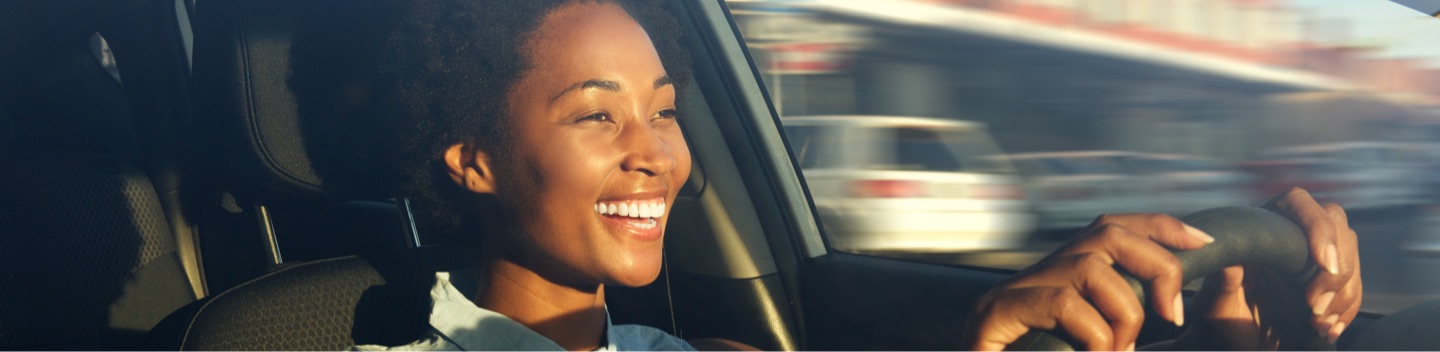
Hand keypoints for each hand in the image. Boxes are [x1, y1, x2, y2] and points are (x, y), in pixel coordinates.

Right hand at [962, 213, 1213, 350]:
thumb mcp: (1102, 349)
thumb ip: (1126, 330)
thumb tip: (1179, 309)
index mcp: (1062, 280)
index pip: (1112, 228)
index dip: (1160, 227)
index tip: (1203, 241)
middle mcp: (1034, 277)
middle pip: (1106, 232)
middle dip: (1156, 264)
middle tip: (1173, 314)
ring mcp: (1010, 294)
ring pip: (1089, 266)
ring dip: (1124, 312)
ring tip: (1120, 351)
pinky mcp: (993, 315)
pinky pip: (1063, 302)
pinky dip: (1096, 335)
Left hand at [1177, 188, 1361, 349]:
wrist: (1237, 343)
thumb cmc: (1220, 322)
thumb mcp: (1215, 306)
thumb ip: (1221, 285)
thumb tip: (1229, 262)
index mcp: (1261, 227)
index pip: (1297, 202)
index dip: (1318, 227)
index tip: (1324, 263)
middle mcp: (1291, 234)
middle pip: (1336, 227)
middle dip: (1336, 270)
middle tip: (1316, 306)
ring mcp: (1313, 257)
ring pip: (1350, 257)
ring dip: (1343, 294)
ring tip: (1318, 324)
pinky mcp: (1329, 281)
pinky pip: (1354, 286)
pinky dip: (1348, 309)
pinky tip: (1330, 329)